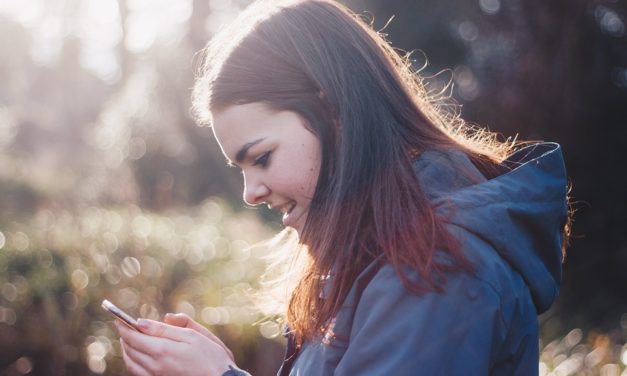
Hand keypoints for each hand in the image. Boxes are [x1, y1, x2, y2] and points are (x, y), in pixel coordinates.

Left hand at [115, 316, 236, 375]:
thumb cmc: (211, 357)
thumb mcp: (192, 336)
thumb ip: (166, 328)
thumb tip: (142, 322)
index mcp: (162, 350)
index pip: (133, 336)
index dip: (123, 326)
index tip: (118, 318)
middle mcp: (154, 366)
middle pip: (129, 349)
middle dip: (124, 336)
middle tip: (123, 326)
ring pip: (131, 363)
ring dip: (126, 350)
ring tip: (128, 340)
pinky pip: (138, 373)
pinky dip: (133, 362)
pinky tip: (138, 357)